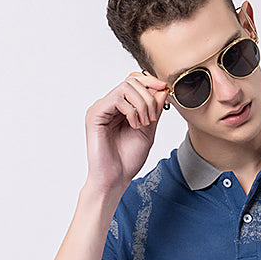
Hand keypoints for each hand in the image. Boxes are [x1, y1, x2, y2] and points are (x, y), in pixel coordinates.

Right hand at [84, 72, 169, 195]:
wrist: (115, 179)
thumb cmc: (127, 160)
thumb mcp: (148, 131)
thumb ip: (154, 110)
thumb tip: (162, 89)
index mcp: (120, 108)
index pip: (134, 82)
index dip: (151, 81)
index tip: (165, 89)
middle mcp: (109, 105)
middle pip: (132, 80)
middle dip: (149, 97)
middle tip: (152, 118)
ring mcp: (101, 108)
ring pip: (126, 86)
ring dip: (142, 104)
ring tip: (144, 123)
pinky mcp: (95, 114)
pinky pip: (117, 98)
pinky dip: (132, 110)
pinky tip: (134, 125)